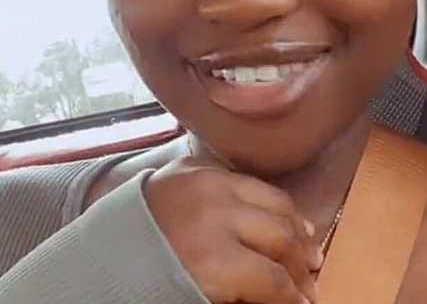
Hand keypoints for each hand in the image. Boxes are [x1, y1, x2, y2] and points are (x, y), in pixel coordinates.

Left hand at [145, 157, 321, 303]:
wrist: (79, 258)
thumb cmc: (133, 288)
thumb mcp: (188, 297)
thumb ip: (238, 293)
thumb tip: (278, 298)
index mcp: (208, 257)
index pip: (273, 280)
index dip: (296, 299)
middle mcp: (215, 214)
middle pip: (281, 239)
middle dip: (302, 266)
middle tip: (312, 285)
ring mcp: (207, 185)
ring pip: (275, 203)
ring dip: (298, 229)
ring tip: (311, 251)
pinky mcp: (197, 170)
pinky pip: (250, 183)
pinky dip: (274, 202)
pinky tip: (288, 220)